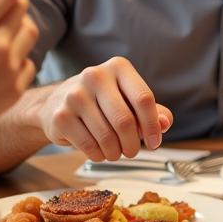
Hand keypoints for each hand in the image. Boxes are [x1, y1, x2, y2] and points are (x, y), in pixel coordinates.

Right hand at [37, 56, 172, 161]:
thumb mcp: (129, 100)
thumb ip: (153, 111)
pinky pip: (89, 145)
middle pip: (125, 121)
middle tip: (131, 152)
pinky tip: (99, 151)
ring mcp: (75, 95)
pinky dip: (98, 155)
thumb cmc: (102, 102)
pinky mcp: (61, 115)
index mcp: (118, 67)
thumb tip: (165, 123)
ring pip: (107, 136)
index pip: (143, 99)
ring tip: (115, 152)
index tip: (154, 143)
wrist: (57, 103)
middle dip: (132, 144)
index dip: (152, 126)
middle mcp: (95, 75)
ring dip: (115, 152)